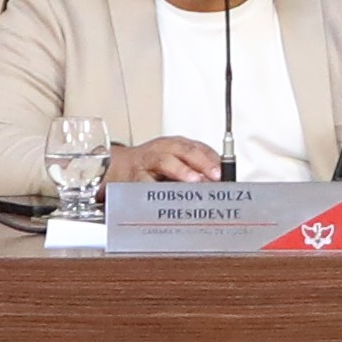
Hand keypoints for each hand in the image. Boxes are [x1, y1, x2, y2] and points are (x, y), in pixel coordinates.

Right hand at [103, 135, 226, 186]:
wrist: (118, 166)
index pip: (197, 147)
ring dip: (181, 171)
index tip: (224, 171)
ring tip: (194, 180)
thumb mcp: (175, 160)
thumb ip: (196, 168)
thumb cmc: (150, 164)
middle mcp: (162, 149)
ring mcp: (148, 161)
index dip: (212, 158)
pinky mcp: (135, 176)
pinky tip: (167, 195)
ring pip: (165, 161)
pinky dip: (157, 188)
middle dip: (202, 162)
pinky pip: (146, 182)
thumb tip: (218, 182)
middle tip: (215, 175)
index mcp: (175, 145)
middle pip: (184, 150)